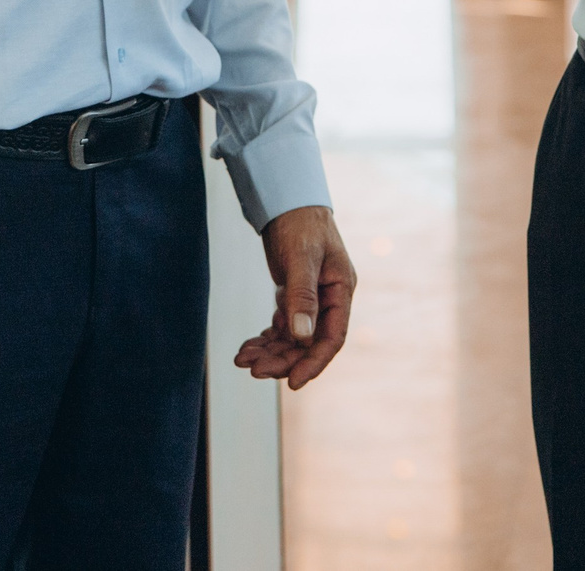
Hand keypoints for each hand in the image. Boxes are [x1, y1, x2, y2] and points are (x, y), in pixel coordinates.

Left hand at [233, 205, 354, 389]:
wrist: (288, 202)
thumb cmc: (301, 224)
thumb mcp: (303, 257)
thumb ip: (303, 295)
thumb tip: (302, 335)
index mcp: (340, 292)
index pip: (332, 338)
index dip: (314, 363)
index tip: (293, 383)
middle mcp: (328, 300)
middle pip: (309, 343)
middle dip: (283, 360)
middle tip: (254, 370)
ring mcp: (311, 301)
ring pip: (293, 339)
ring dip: (270, 352)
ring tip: (243, 359)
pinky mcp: (293, 298)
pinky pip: (281, 328)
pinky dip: (265, 339)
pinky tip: (246, 348)